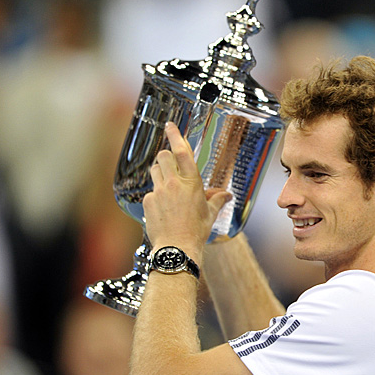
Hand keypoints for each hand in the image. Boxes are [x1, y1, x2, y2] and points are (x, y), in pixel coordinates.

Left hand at [143, 122, 231, 259]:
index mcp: (191, 183)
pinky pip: (150, 191)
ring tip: (167, 184)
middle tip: (170, 162)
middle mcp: (173, 183)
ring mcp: (158, 192)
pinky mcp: (147, 202)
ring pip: (154, 170)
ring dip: (160, 171)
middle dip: (166, 155)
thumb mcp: (210, 214)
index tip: (171, 126)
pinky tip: (162, 207)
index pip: (182, 152)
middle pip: (163, 156)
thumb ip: (217, 200)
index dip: (176, 135)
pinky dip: (156, 194)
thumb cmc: (196, 231)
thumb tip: (227, 195)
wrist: (177, 248)